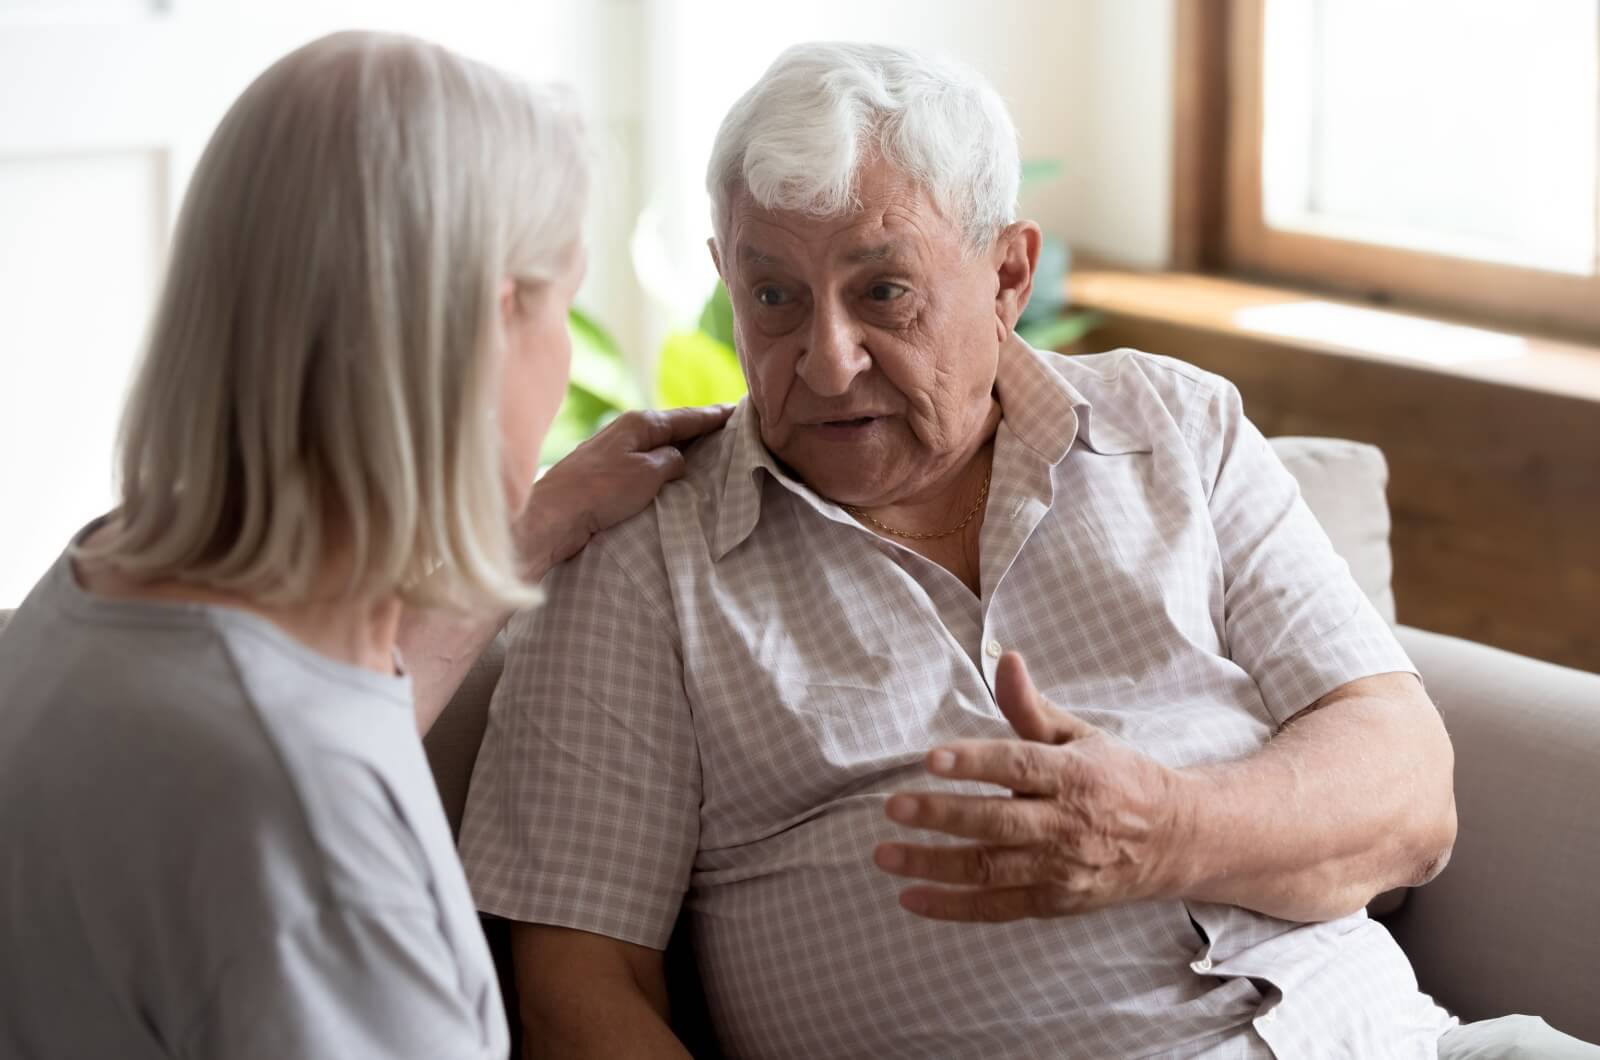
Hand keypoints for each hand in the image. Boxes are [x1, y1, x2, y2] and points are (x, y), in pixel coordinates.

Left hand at [515, 405, 733, 579]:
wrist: (553, 515)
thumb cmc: (600, 491)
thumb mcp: (647, 473)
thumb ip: (670, 461)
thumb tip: (677, 458)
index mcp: (638, 423)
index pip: (686, 416)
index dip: (713, 415)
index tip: (737, 410)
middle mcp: (625, 432)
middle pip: (671, 428)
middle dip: (699, 430)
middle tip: (730, 430)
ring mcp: (613, 453)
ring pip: (656, 447)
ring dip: (680, 450)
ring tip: (707, 453)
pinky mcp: (604, 476)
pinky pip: (644, 465)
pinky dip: (662, 467)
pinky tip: (671, 476)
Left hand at [874, 652, 1196, 921]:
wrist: (1173, 841)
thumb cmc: (1115, 778)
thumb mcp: (1080, 735)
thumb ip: (1031, 707)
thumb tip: (1005, 659)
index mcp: (1074, 774)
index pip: (1019, 765)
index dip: (974, 762)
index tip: (931, 759)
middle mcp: (1067, 824)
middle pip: (997, 822)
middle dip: (941, 815)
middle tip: (893, 806)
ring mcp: (1060, 868)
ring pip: (989, 869)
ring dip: (933, 864)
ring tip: (884, 853)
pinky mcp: (1054, 903)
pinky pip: (996, 908)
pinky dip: (952, 907)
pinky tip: (911, 897)